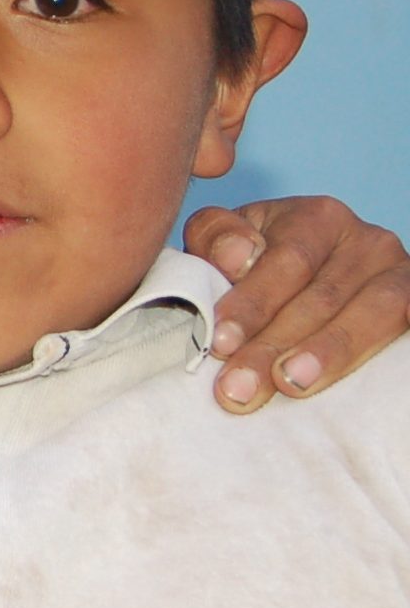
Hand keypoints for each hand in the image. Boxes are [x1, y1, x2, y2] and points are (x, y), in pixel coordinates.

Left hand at [185, 196, 409, 410]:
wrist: (303, 280)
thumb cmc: (254, 263)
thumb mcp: (225, 242)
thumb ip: (217, 238)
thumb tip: (235, 256)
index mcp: (317, 218)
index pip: (287, 260)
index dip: (253, 303)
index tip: (220, 343)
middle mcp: (367, 240)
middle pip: (323, 296)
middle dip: (275, 346)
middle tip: (239, 389)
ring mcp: (400, 274)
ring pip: (375, 312)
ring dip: (331, 352)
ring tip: (291, 384)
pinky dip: (401, 337)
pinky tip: (383, 368)